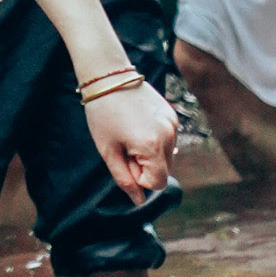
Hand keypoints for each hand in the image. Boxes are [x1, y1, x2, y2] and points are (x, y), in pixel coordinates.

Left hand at [79, 68, 180, 204]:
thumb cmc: (103, 115)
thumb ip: (125, 180)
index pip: (158, 183)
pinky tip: (138, 125)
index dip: (139, 178)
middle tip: (124, 146)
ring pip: (167, 156)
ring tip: (130, 134)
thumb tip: (139, 200)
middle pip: (164, 170)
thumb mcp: (109, 152)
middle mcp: (168, 134)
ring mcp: (172, 122)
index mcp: (152, 146)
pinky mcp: (172, 113)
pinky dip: (155, 140)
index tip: (124, 158)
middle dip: (145, 166)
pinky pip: (167, 139)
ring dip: (150, 154)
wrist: (109, 76)